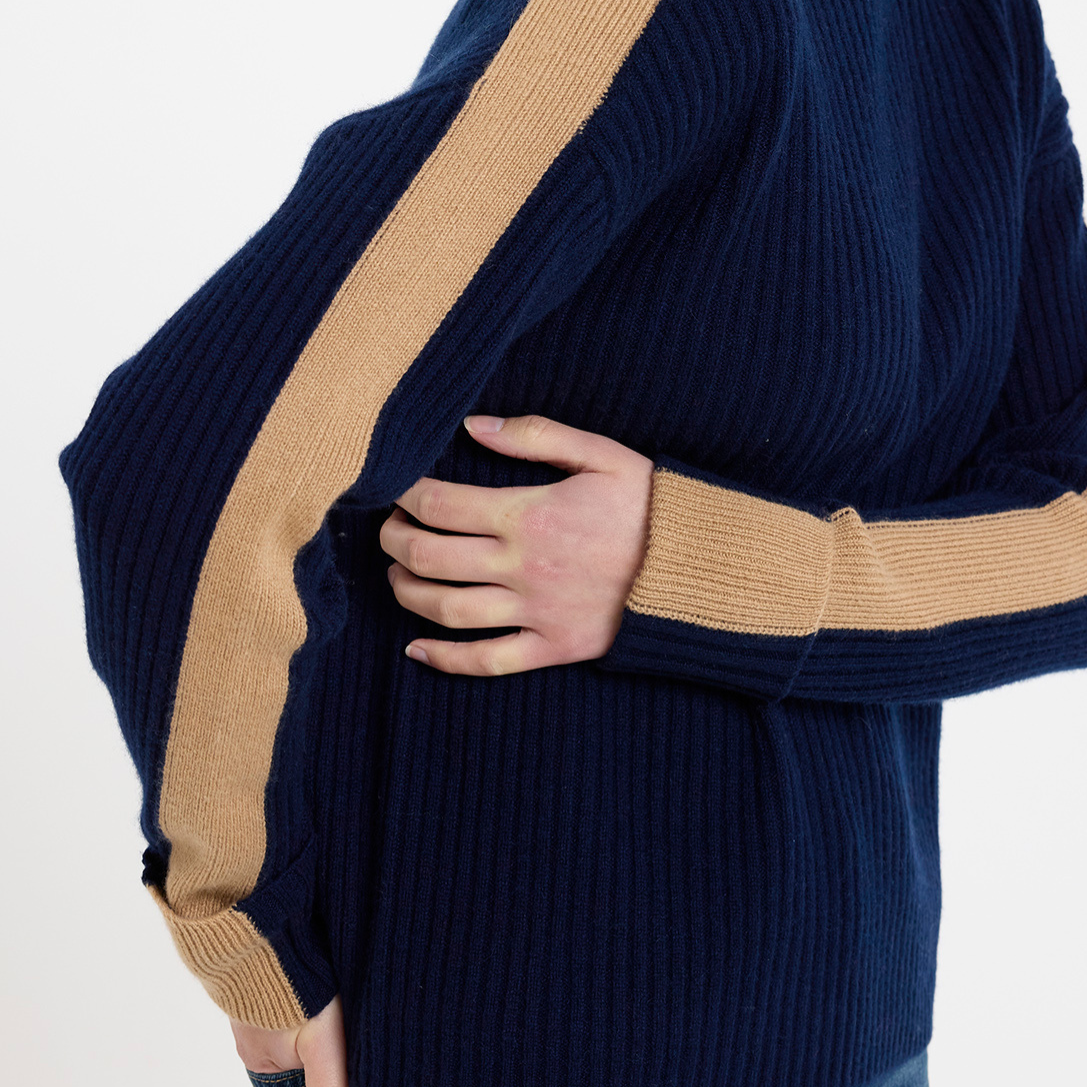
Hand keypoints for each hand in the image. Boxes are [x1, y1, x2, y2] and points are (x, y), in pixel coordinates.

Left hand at [379, 412, 652, 675]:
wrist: (700, 568)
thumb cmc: (651, 505)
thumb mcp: (602, 454)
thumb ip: (536, 434)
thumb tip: (473, 425)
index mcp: (530, 515)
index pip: (441, 504)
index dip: (406, 494)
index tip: (395, 486)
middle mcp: (522, 567)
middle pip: (430, 558)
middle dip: (394, 541)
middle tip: (386, 529)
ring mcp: (535, 613)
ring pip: (447, 610)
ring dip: (408, 594)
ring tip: (396, 577)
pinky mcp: (553, 648)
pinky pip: (487, 661)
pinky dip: (445, 660)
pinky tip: (416, 649)